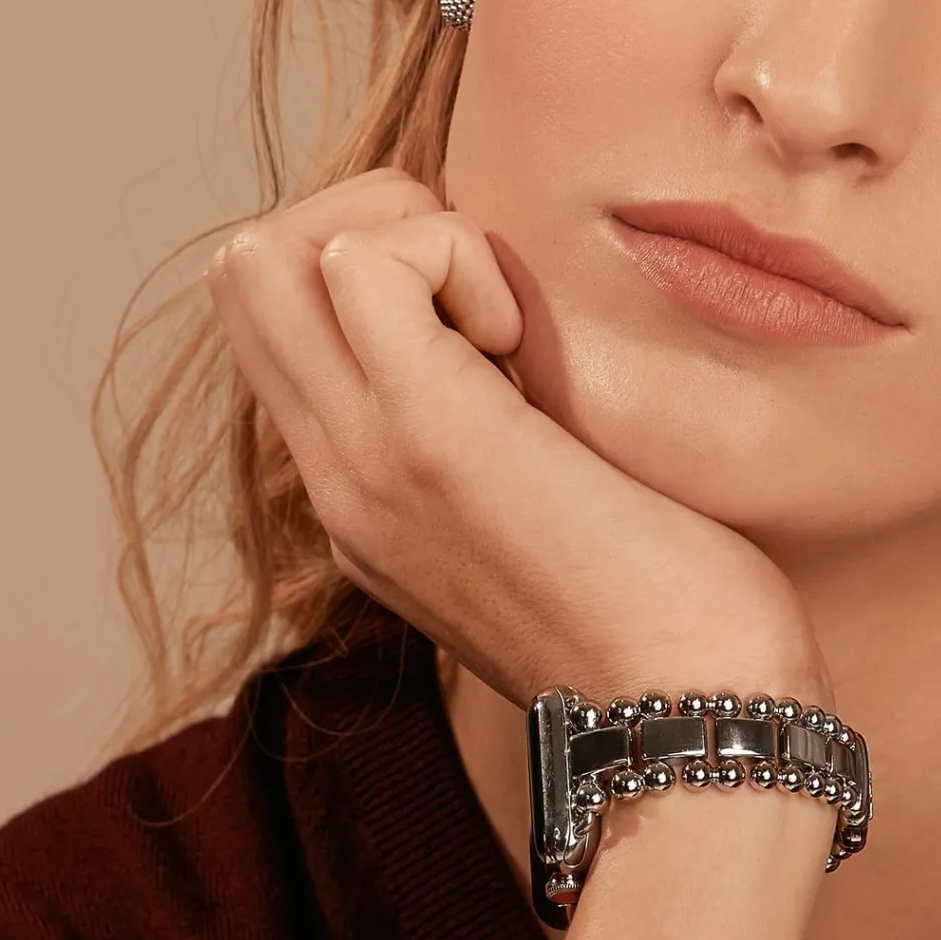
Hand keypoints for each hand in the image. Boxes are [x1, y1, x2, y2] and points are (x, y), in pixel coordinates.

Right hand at [202, 167, 828, 709]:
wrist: (694, 718)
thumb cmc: (666, 615)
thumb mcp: (549, 515)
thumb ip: (503, 443)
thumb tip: (529, 354)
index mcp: (364, 489)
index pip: (278, 321)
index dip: (372, 265)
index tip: (490, 320)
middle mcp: (337, 471)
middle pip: (246, 271)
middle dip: (365, 221)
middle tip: (478, 288)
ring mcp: (364, 456)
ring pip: (269, 251)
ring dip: (400, 234)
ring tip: (497, 320)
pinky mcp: (425, 434)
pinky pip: (364, 263)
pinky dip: (446, 255)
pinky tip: (518, 340)